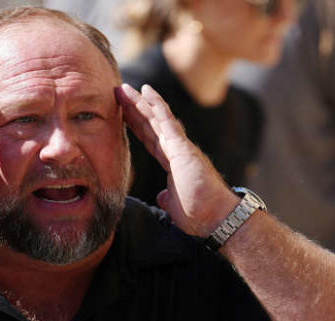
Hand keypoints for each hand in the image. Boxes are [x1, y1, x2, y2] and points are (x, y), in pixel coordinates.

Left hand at [117, 83, 238, 236]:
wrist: (217, 218)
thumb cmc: (201, 214)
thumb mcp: (175, 206)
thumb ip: (168, 198)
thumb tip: (162, 197)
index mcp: (174, 162)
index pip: (150, 139)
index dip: (136, 125)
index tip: (122, 114)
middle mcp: (177, 150)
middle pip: (151, 124)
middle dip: (134, 108)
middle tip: (118, 92)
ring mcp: (181, 146)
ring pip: (157, 118)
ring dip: (140, 102)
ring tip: (124, 88)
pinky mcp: (183, 147)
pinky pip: (167, 121)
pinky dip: (157, 105)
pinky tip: (146, 91)